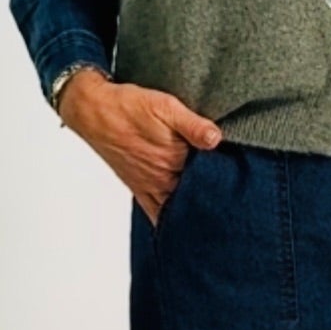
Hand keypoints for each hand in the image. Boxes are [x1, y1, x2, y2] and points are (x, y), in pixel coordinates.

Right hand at [58, 70, 225, 224]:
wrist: (92, 111)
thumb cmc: (127, 106)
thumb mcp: (164, 106)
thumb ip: (193, 125)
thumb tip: (216, 139)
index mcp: (171, 160)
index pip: (208, 178)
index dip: (225, 176)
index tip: (238, 176)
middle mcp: (161, 179)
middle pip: (195, 195)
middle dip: (212, 196)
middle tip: (230, 195)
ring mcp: (149, 187)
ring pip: (177, 208)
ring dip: (193, 208)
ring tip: (213, 208)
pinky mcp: (139, 189)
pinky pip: (157, 212)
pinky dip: (170, 219)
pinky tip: (184, 223)